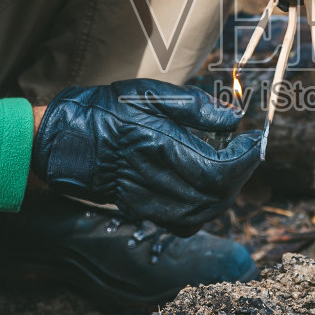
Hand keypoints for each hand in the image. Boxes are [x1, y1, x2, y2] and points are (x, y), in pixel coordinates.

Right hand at [31, 80, 260, 233]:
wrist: (59, 142)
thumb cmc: (101, 111)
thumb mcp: (146, 93)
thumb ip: (192, 106)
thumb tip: (232, 118)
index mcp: (161, 147)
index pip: (220, 167)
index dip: (246, 157)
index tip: (255, 138)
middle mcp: (157, 179)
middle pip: (218, 195)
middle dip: (241, 174)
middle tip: (246, 151)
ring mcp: (148, 200)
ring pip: (204, 213)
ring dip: (226, 193)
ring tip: (230, 168)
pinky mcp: (140, 210)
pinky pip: (184, 221)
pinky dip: (205, 208)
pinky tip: (205, 187)